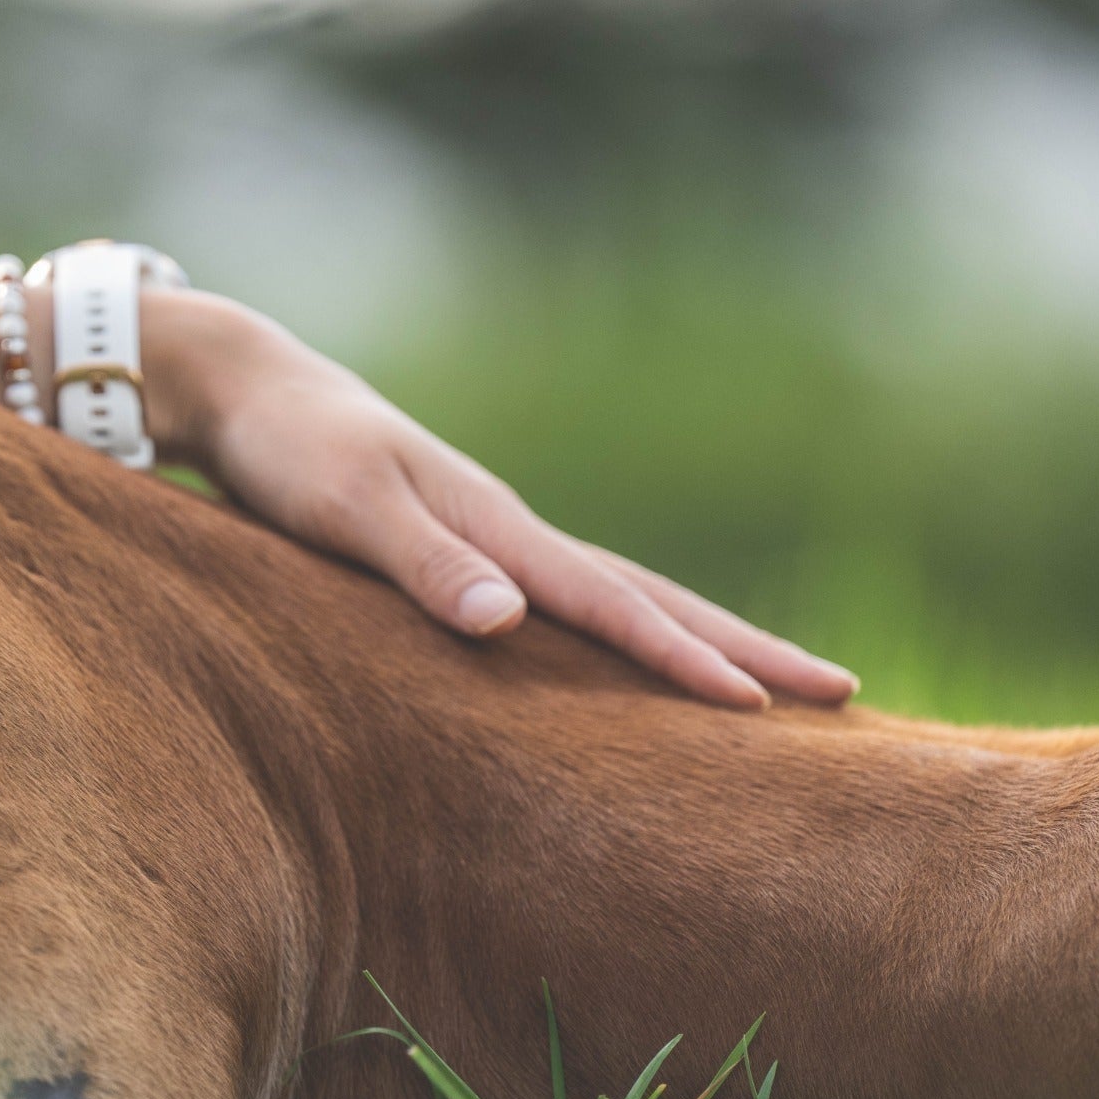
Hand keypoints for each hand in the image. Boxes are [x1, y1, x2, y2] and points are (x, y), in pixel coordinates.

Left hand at [145, 292, 855, 709]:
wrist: (252, 393)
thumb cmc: (288, 453)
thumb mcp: (343, 508)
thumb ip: (420, 564)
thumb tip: (508, 620)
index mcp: (497, 528)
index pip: (613, 604)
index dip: (685, 658)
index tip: (761, 706)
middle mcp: (515, 536)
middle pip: (654, 597)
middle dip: (745, 648)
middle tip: (845, 694)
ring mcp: (500, 544)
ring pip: (628, 597)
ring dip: (705, 641)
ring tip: (778, 689)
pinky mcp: (471, 554)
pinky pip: (581, 604)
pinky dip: (636, 634)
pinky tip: (651, 663)